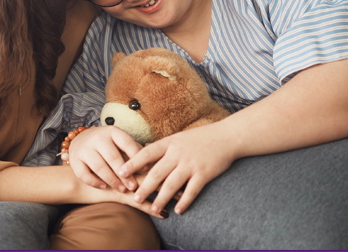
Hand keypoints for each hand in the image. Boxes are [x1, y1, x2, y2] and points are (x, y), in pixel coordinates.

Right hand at [67, 125, 143, 192]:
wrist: (80, 140)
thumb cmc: (107, 144)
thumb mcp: (119, 141)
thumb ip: (133, 149)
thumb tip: (151, 162)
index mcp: (112, 131)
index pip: (126, 142)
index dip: (136, 156)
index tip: (146, 169)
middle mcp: (98, 138)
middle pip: (113, 157)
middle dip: (124, 173)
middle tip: (134, 186)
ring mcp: (85, 149)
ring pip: (99, 166)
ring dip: (112, 180)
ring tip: (122, 189)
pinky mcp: (75, 160)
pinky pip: (84, 174)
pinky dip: (95, 182)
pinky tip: (104, 187)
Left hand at [121, 123, 237, 216]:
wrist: (227, 136)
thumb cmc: (202, 138)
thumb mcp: (180, 138)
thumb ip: (164, 147)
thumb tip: (144, 154)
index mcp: (171, 142)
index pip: (147, 152)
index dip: (133, 162)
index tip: (120, 172)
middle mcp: (179, 153)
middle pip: (157, 172)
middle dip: (144, 187)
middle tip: (134, 198)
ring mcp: (191, 164)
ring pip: (171, 185)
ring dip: (161, 199)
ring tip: (153, 209)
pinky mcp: (204, 174)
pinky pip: (191, 191)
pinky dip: (183, 202)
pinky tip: (177, 210)